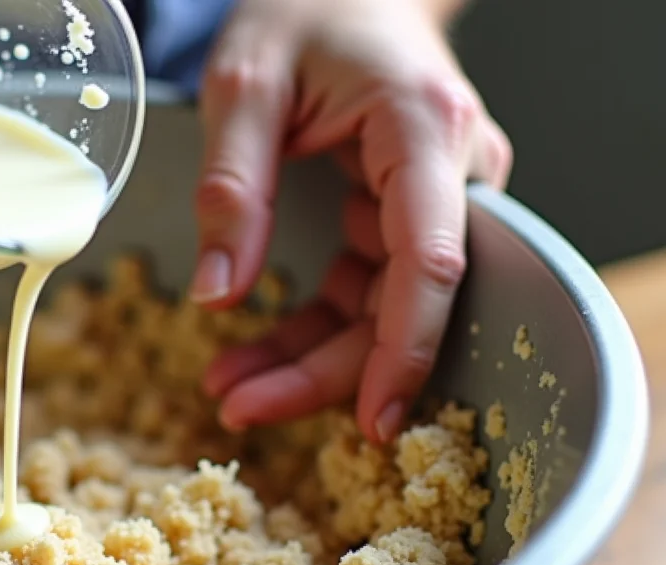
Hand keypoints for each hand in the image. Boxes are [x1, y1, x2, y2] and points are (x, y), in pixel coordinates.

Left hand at [190, 0, 511, 442]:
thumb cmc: (301, 12)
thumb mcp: (242, 87)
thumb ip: (231, 189)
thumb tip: (216, 298)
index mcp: (425, 129)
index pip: (430, 261)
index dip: (405, 350)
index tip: (375, 422)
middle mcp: (450, 171)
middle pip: (402, 303)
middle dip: (324, 370)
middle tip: (239, 408)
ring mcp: (433, 197)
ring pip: (381, 309)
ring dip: (307, 358)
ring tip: (227, 389)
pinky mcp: (403, 214)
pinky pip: (364, 290)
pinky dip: (309, 327)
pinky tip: (251, 355)